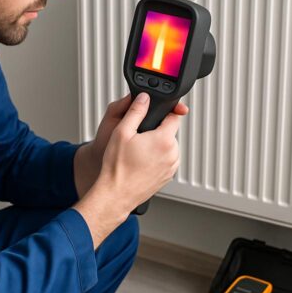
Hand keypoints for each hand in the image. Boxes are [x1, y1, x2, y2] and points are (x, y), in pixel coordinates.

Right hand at [73, 92, 188, 247]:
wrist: (116, 194)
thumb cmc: (117, 167)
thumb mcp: (122, 131)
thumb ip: (136, 110)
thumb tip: (144, 98)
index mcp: (165, 140)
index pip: (175, 116)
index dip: (164, 112)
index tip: (155, 114)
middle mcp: (173, 154)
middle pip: (170, 132)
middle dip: (157, 131)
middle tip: (138, 137)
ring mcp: (172, 167)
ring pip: (168, 147)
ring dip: (157, 145)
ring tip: (137, 152)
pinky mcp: (168, 177)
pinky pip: (165, 160)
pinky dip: (156, 158)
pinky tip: (140, 162)